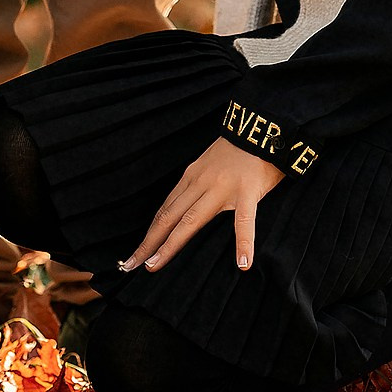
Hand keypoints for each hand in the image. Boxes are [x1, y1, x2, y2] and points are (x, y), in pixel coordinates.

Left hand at [122, 137, 282, 272]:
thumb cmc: (238, 151)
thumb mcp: (209, 166)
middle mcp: (200, 182)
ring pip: (191, 220)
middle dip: (148, 242)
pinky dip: (244, 242)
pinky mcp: (247, 191)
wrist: (259, 127)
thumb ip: (198, 187)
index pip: (165, 210)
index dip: (150, 233)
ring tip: (155, 264)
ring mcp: (222, 187)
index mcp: (191, 177)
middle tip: (131, 264)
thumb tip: (185, 211)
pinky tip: (243, 262)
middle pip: (168, 217)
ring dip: (170, 244)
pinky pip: (245, 220)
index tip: (136, 253)